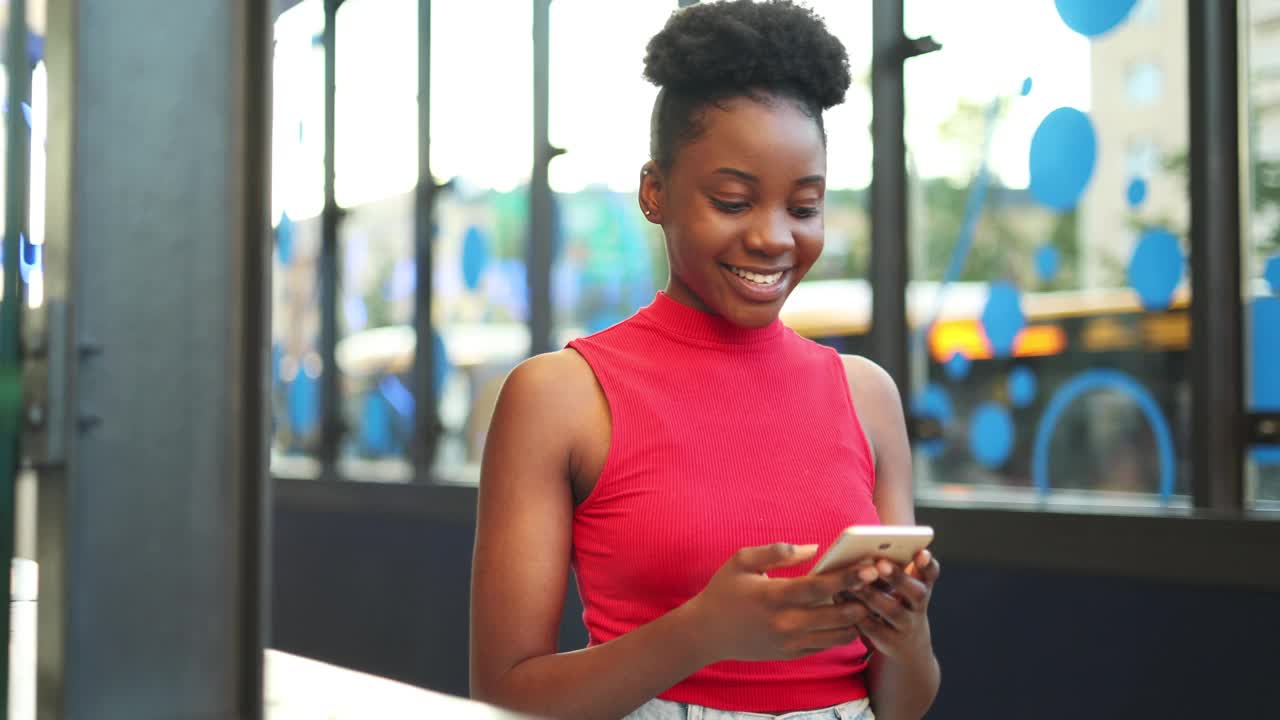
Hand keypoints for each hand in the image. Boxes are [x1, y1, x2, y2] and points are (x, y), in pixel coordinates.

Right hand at [684, 543, 871, 662]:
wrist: (706, 633)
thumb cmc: (724, 591)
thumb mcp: (742, 561)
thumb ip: (777, 551)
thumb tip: (813, 548)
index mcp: (773, 597)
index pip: (819, 588)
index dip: (847, 577)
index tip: (869, 567)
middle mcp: (785, 623)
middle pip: (837, 615)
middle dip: (863, 598)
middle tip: (878, 583)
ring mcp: (789, 642)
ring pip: (838, 635)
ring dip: (856, 617)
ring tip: (867, 598)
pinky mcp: (792, 654)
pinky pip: (827, 645)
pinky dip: (843, 631)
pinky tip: (850, 615)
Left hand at [843, 550, 940, 660]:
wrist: (905, 646)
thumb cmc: (896, 603)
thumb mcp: (899, 587)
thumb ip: (889, 569)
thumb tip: (860, 549)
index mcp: (921, 586)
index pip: (931, 573)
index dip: (927, 563)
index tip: (921, 552)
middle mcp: (918, 606)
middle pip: (916, 592)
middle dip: (898, 577)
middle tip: (881, 564)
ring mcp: (906, 625)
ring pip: (893, 611)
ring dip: (873, 596)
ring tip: (855, 583)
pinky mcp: (889, 641)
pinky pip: (874, 628)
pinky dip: (858, 614)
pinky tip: (843, 600)